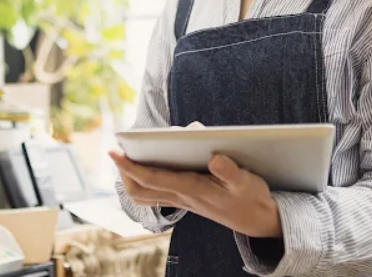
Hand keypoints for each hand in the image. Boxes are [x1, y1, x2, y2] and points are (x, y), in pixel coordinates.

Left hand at [110, 150, 281, 237]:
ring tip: (126, 155)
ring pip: (145, 195)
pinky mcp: (186, 199)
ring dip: (131, 177)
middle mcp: (182, 196)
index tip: (114, 151)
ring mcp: (182, 200)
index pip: (152, 179)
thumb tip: (213, 158)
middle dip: (124, 172)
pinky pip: (156, 193)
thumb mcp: (247, 183)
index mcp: (192, 189)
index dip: (130, 166)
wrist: (258, 220)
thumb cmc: (251, 197)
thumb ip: (230, 171)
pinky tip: (147, 163)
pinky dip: (145, 180)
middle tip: (117, 152)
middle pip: (140, 190)